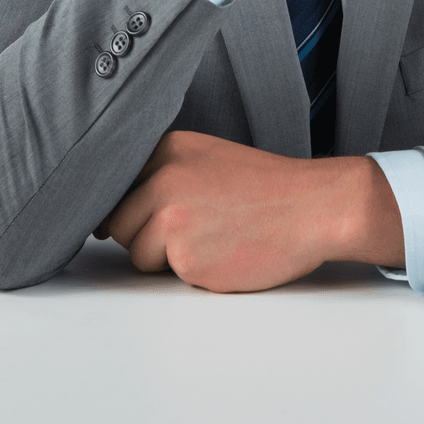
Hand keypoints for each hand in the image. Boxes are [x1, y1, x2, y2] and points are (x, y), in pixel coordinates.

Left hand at [93, 131, 345, 292]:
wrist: (315, 206)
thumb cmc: (268, 188)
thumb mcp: (208, 157)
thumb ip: (163, 173)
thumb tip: (108, 213)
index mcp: (168, 148)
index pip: (114, 183)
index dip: (128, 205)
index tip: (149, 212)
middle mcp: (162, 178)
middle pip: (118, 222)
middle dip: (146, 234)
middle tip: (196, 228)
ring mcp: (171, 218)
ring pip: (137, 253)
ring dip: (166, 257)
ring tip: (214, 237)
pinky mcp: (185, 257)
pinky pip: (167, 275)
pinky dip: (192, 272)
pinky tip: (225, 252)